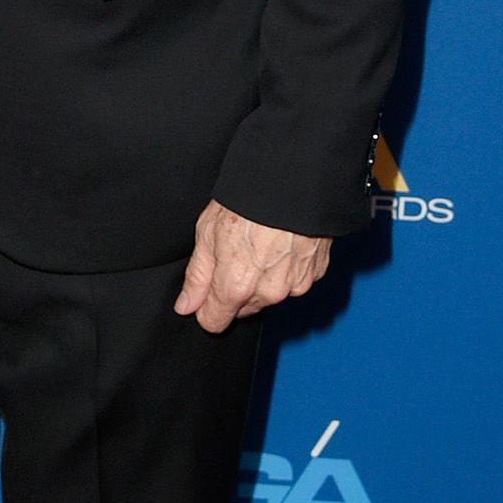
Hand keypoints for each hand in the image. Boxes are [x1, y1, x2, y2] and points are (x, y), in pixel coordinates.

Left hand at [175, 202, 329, 334]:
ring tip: (262, 243)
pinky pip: (294, 281)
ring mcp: (295, 285)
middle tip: (237, 252)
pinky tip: (282, 243)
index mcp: (236, 287)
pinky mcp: (315, 273)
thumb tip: (186, 304)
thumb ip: (197, 275)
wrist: (294, 180)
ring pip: (269, 295)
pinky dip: (287, 268)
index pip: (214, 322)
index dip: (206, 307)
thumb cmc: (250, 200)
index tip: (208, 290)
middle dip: (236, 289)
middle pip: (243, 308)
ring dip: (264, 279)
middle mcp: (268, 293)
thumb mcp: (208, 232)